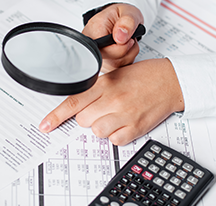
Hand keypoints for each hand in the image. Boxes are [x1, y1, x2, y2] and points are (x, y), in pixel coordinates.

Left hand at [39, 59, 183, 145]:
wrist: (170, 81)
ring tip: (115, 116)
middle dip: (88, 117)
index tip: (45, 126)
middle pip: (82, 121)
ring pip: (97, 132)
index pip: (73, 102)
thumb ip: (96, 90)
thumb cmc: (143, 77)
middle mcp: (112, 99)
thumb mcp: (115, 75)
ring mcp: (124, 114)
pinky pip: (115, 141)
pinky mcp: (135, 127)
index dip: (56, 116)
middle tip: (102, 109)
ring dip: (103, 126)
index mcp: (104, 84)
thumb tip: (79, 108)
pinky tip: (125, 123)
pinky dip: (117, 135)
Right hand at [83, 3, 143, 72]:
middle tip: (128, 37)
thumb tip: (120, 37)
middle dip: (127, 50)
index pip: (106, 51)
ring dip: (129, 54)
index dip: (121, 47)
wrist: (119, 21)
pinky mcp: (106, 66)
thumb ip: (127, 21)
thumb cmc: (120, 16)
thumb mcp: (128, 11)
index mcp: (92, 33)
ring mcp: (99, 59)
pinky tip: (125, 49)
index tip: (126, 37)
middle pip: (113, 61)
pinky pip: (121, 69)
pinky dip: (128, 59)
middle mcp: (92, 49)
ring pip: (119, 66)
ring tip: (126, 41)